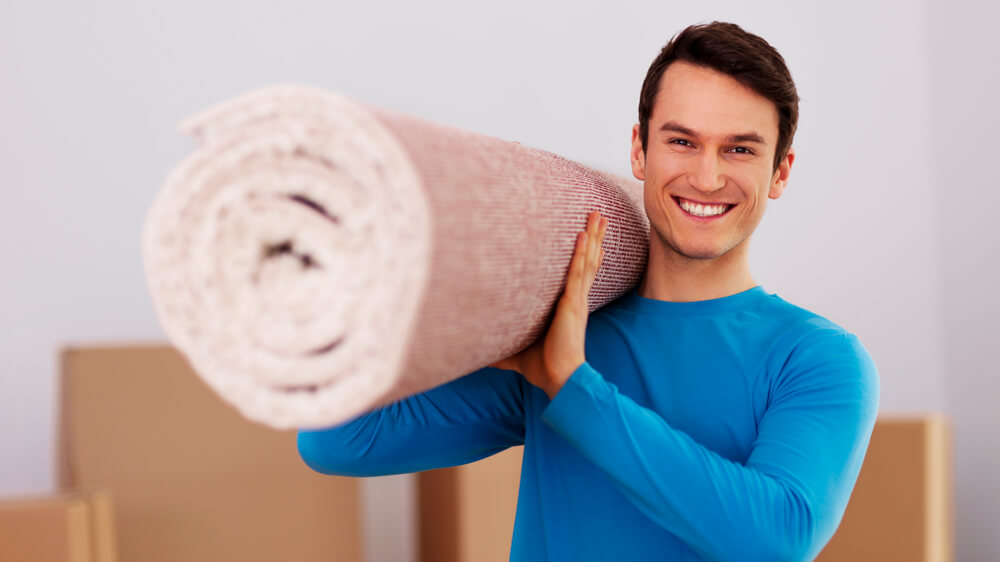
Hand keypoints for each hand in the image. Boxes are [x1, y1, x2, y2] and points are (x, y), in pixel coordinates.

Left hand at [491, 211, 607, 397]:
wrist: (559, 379)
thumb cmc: (542, 367)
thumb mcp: (519, 352)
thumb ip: (503, 349)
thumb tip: (479, 354)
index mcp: (570, 307)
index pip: (582, 274)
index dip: (588, 254)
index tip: (590, 235)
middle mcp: (576, 299)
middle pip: (589, 260)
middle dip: (595, 236)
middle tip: (600, 214)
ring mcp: (576, 300)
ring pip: (587, 261)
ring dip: (592, 237)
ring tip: (598, 215)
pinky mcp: (572, 305)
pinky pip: (577, 274)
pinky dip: (580, 254)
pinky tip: (582, 236)